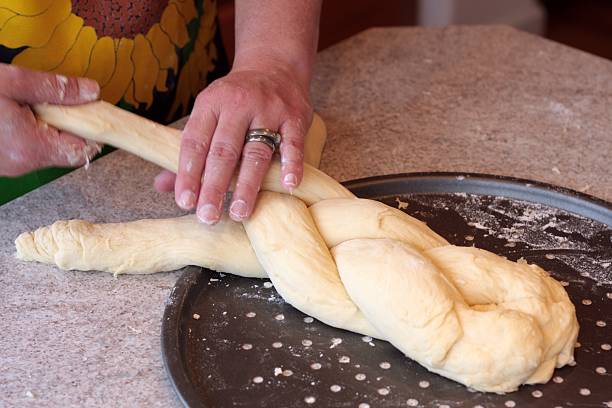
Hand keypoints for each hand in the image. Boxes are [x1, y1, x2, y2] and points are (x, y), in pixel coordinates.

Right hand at [0, 64, 99, 176]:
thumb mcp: (10, 82)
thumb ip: (54, 89)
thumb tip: (90, 92)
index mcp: (30, 148)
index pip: (82, 150)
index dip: (90, 130)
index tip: (89, 111)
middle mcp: (21, 165)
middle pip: (63, 149)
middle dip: (65, 124)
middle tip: (50, 101)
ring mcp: (8, 166)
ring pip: (43, 148)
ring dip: (44, 126)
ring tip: (23, 105)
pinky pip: (24, 149)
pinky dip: (26, 132)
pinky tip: (10, 115)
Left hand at [163, 62, 311, 223]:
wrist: (275, 65)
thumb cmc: (236, 100)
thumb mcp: (209, 114)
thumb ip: (190, 151)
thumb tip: (162, 186)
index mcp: (211, 104)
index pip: (195, 142)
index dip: (188, 173)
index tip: (185, 202)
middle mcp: (238, 105)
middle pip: (223, 151)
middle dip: (214, 186)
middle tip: (207, 216)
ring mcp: (268, 109)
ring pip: (256, 151)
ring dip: (248, 185)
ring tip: (239, 212)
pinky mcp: (295, 116)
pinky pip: (293, 143)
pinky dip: (291, 164)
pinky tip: (288, 185)